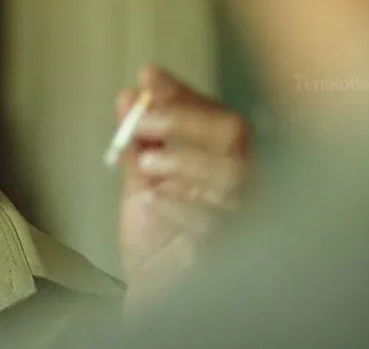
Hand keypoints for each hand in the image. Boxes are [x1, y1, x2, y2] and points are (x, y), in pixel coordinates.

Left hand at [116, 65, 253, 308]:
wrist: (154, 292)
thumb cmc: (159, 238)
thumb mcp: (143, 182)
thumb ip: (138, 141)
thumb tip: (128, 94)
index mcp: (222, 163)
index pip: (215, 115)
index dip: (182, 94)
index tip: (148, 77)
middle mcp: (240, 186)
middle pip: (233, 136)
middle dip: (185, 119)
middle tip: (142, 119)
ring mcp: (238, 218)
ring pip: (234, 176)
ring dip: (187, 159)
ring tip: (148, 160)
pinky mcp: (226, 255)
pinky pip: (216, 227)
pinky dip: (182, 207)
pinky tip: (154, 199)